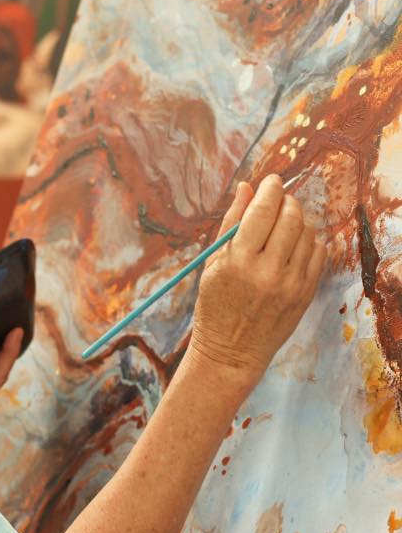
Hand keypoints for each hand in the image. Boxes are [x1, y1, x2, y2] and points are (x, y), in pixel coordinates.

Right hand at [188, 174, 325, 382]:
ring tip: (282, 228)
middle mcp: (267, 272)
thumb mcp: (212, 264)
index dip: (269, 189)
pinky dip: (309, 242)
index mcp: (238, 262)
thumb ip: (231, 223)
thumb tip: (246, 187)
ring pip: (308, 232)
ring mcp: (290, 284)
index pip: (262, 211)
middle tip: (278, 202)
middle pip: (290, 217)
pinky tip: (293, 247)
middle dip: (286, 202)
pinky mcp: (305, 294)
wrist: (231, 352)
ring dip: (297, 221)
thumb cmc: (214, 305)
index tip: (271, 180)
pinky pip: (319, 253)